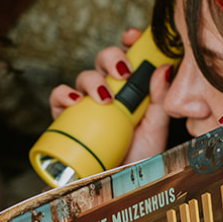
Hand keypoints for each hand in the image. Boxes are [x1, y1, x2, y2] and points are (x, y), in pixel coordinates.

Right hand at [48, 28, 174, 165]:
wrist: (119, 184)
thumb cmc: (140, 155)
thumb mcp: (156, 127)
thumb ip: (160, 98)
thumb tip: (163, 68)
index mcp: (132, 87)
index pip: (128, 55)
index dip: (129, 40)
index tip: (132, 37)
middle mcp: (109, 91)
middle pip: (104, 60)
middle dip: (111, 57)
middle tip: (123, 72)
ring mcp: (87, 104)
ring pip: (84, 76)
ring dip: (92, 79)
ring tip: (105, 97)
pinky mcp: (68, 118)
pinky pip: (59, 99)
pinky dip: (63, 95)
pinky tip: (75, 102)